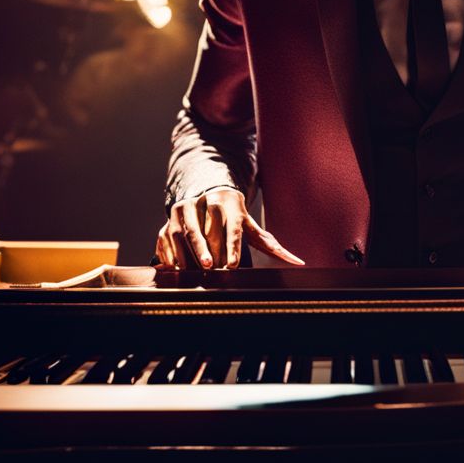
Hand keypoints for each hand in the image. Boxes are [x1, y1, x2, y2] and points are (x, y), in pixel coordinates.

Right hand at [155, 187, 304, 268]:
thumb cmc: (234, 216)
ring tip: (193, 271)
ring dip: (187, 253)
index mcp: (230, 205)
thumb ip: (271, 245)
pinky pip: (166, 237)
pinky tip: (175, 268)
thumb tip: (298, 262)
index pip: (232, 228)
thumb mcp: (250, 226)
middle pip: (207, 231)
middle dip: (209, 251)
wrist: (209, 192)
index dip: (232, 246)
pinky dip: (169, 254)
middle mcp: (205, 203)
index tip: (232, 264)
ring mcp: (185, 210)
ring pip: (184, 233)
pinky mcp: (169, 218)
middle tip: (212, 269)